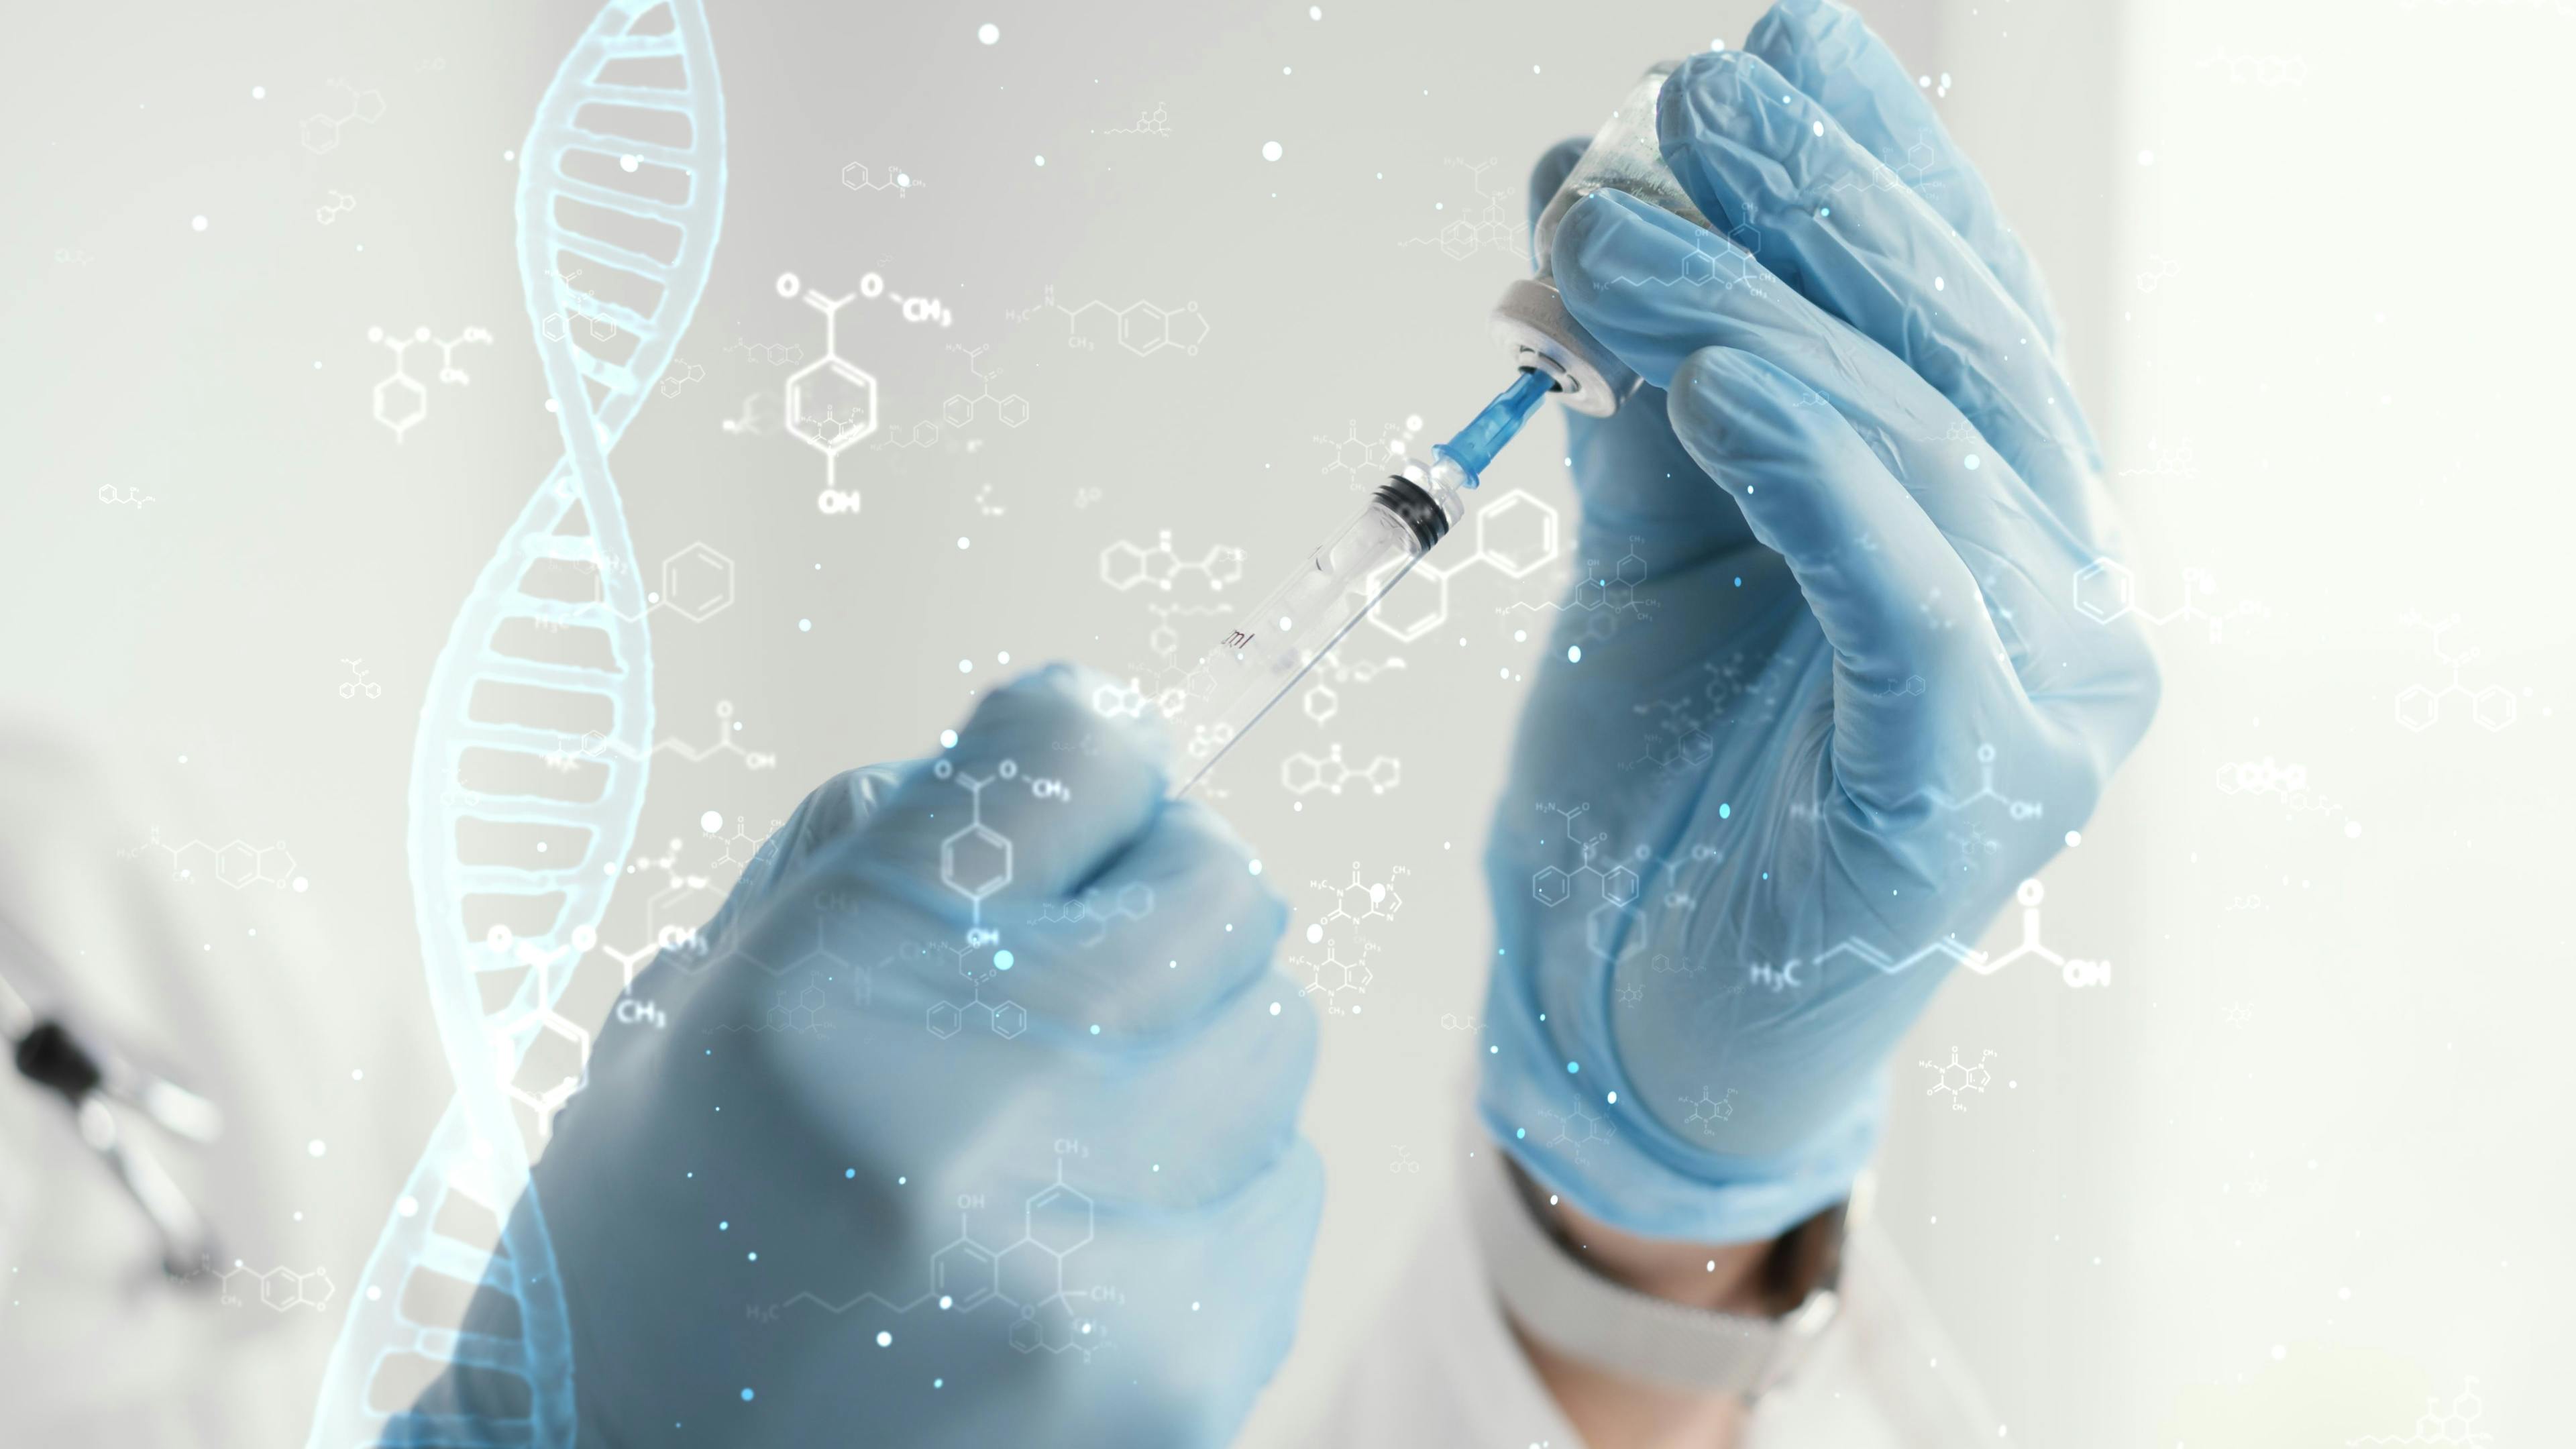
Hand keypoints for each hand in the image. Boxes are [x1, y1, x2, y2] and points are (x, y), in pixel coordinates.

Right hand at [413, 666, 1322, 1447]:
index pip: (1081, 752)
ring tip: (1059, 1121)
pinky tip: (1087, 1232)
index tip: (1071, 791)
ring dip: (1187, 1042)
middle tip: (1066, 961)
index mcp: (830, 997)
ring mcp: (1099, 1268)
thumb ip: (902, 849)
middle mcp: (980, 1124)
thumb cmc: (670, 1245)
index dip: (1084, 754)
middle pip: (1221, 886)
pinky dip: (1206, 1179)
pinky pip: (1283, 1184)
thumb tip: (1094, 751)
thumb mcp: (711, 999)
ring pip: (1275, 1032)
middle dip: (1153, 898)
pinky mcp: (1184, 1374)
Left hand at [1480, 0, 2158, 1243]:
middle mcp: (2050, 590)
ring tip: (1621, 238)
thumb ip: (1643, 394)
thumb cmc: (1653, 790)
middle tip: (1683, 104)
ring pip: (1918, 458)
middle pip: (1948, 357)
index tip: (1769, 49)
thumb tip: (1589, 195)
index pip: (1949, 307)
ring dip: (1762, 324)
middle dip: (1810, 214)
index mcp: (1988, 517)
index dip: (1876, 167)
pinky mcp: (1968, 791)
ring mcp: (2036, 697)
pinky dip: (1821, 483)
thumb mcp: (1640, 555)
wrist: (1623, 1021)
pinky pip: (1906, 604)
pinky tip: (1722, 389)